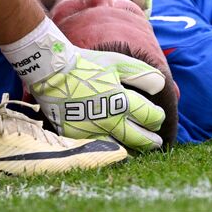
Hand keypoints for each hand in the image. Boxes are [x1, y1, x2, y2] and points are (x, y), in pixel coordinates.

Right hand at [31, 48, 167, 151]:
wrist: (50, 71)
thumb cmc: (86, 64)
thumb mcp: (118, 63)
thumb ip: (142, 75)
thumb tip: (161, 86)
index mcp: (121, 102)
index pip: (150, 118)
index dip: (157, 117)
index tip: (157, 116)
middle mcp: (108, 121)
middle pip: (139, 140)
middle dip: (150, 142)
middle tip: (156, 143)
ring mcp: (90, 131)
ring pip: (119, 148)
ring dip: (131, 148)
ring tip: (137, 148)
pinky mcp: (74, 136)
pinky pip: (96, 146)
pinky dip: (108, 147)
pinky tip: (113, 145)